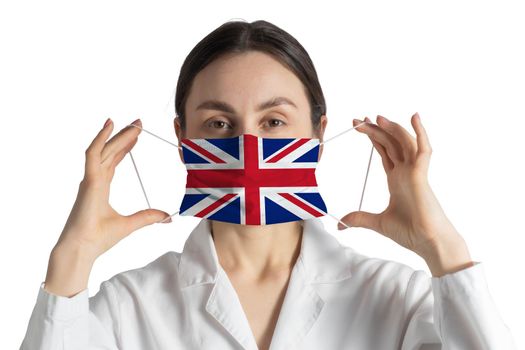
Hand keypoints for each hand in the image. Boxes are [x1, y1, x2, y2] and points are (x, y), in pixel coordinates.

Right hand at [54, 118, 170, 260]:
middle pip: (110, 151)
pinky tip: (110, 125)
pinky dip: (101, 138)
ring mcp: (90, 179)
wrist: (82, 248)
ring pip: (104, 149)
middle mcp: (94, 180)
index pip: (113, 161)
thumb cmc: (99, 239)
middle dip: (124, 136)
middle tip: (139, 123)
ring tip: (133, 123)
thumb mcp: (130, 224)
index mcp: (101, 188)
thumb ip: (148, 217)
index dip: (124, 148)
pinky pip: (93, 153)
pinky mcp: (89, 181)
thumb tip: (167, 217)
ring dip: (118, 134)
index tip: (136, 137)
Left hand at [337, 113, 472, 273]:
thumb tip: (339, 224)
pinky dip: (420, 132)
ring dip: (392, 128)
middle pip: (391, 143)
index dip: (372, 137)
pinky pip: (423, 149)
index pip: (384, 151)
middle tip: (358, 119)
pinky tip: (414, 117)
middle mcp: (406, 172)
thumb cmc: (410, 232)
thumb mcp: (377, 223)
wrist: (427, 243)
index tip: (358, 126)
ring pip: (404, 142)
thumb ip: (359, 219)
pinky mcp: (422, 175)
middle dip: (375, 129)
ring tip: (376, 117)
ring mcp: (415, 171)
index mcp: (397, 179)